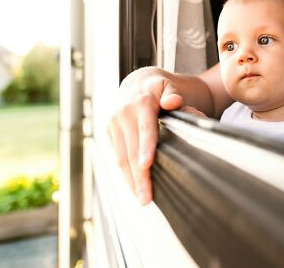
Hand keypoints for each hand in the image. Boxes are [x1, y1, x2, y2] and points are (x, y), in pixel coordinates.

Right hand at [108, 67, 205, 204]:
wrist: (137, 83)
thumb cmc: (159, 88)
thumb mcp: (169, 85)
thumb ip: (173, 92)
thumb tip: (173, 101)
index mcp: (141, 102)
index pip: (145, 128)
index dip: (145, 147)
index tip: (146, 165)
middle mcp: (123, 114)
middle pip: (131, 150)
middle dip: (139, 176)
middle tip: (147, 198)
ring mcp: (114, 124)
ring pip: (121, 157)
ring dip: (131, 180)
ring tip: (142, 199)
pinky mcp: (110, 133)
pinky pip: (117, 157)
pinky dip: (126, 173)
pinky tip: (134, 187)